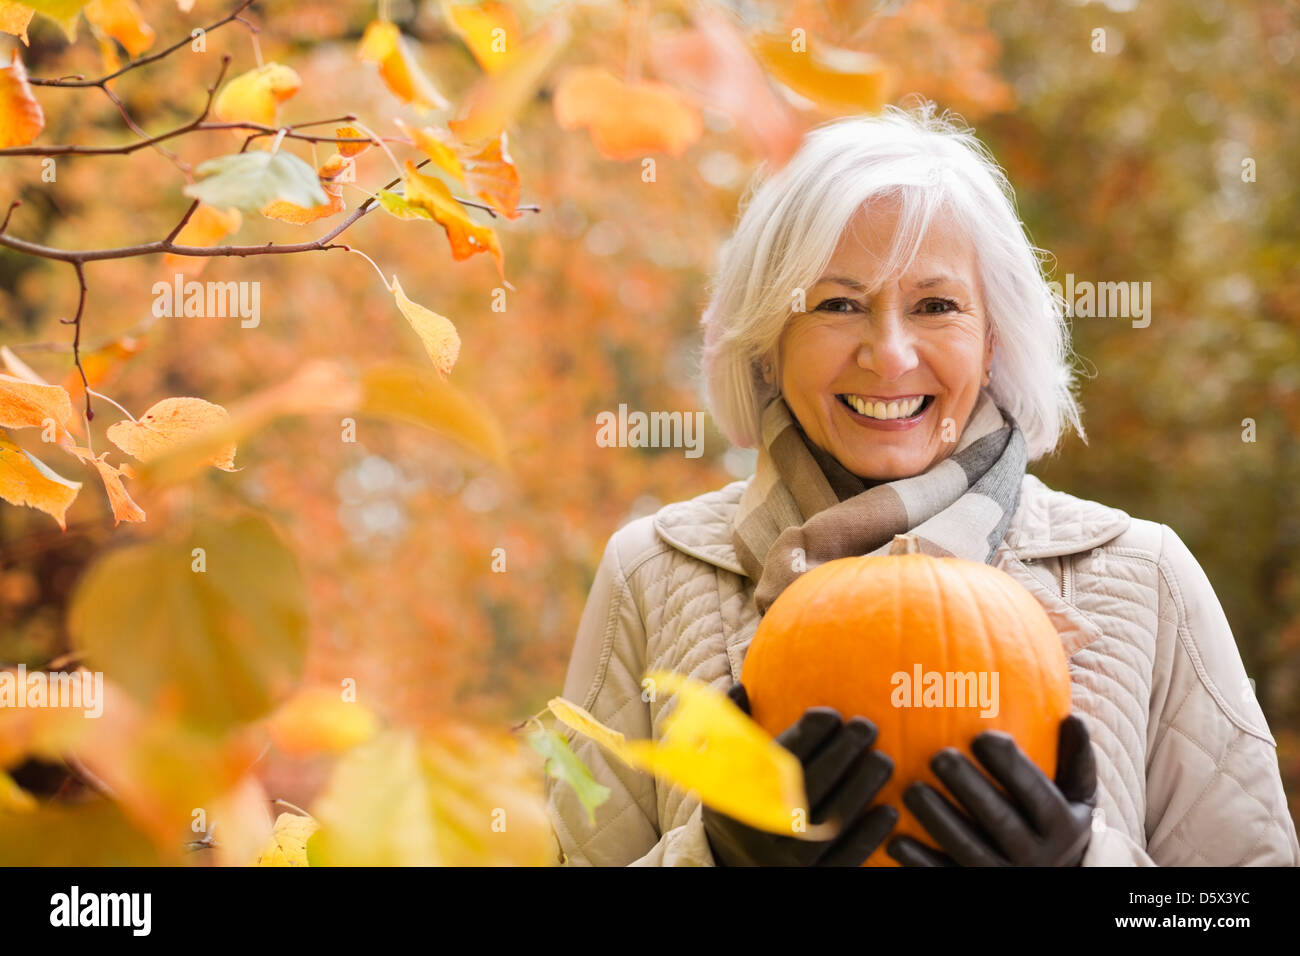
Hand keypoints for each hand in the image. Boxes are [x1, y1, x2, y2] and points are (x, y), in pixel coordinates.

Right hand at [702, 682, 896, 865]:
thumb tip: (740, 685)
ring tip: (884, 760)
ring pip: (829, 822)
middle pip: (807, 786)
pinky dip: (868, 836)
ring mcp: (786, 858)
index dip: (807, 735)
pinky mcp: (811, 877)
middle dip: (841, 753)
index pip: (777, 758)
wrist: (730, 862)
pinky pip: (843, 859)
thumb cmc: (738, 800)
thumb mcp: (723, 767)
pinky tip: (890, 811)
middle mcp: (761, 827)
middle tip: (867, 726)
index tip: (832, 714)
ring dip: (861, 788)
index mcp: (738, 793)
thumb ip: (733, 728)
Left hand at [886, 714, 1096, 866]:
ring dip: (939, 821)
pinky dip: (920, 862)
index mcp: (1063, 826)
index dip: (1011, 766)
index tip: (982, 736)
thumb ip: (1077, 760)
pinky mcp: (974, 889)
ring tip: (911, 790)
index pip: (1037, 793)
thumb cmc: (1057, 822)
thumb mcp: (1078, 797)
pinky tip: (895, 841)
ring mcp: (1004, 876)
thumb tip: (1074, 719)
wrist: (1053, 880)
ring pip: (969, 850)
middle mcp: (1037, 857)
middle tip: (940, 757)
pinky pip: (944, 877)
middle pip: (1001, 822)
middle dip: (970, 789)